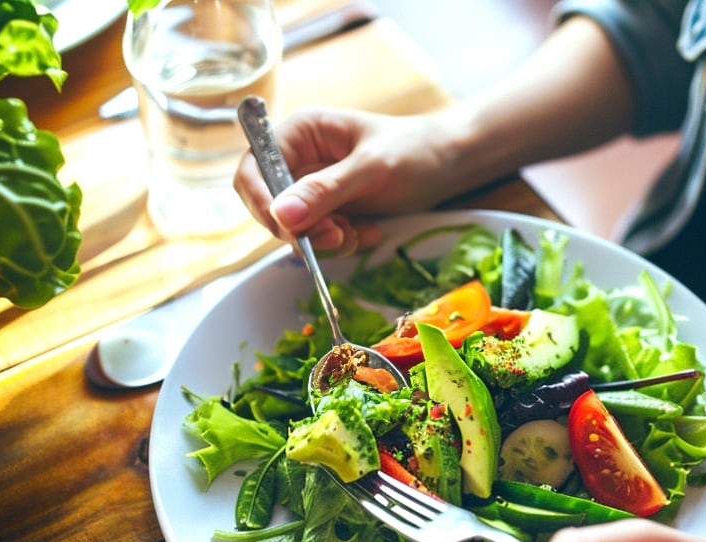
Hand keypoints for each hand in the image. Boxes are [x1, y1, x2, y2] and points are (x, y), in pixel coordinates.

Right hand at [232, 106, 471, 252]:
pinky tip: (371, 232)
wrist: (451, 164)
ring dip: (325, 241)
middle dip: (302, 229)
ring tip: (361, 234)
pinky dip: (342, 244)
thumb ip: (326, 191)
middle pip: (271, 206)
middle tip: (336, 237)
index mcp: (301, 133)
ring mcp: (314, 189)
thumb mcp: (372, 168)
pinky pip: (320, 239)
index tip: (286, 229)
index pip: (254, 169)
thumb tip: (281, 216)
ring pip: (296, 230)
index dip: (261, 201)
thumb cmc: (416, 150)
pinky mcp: (331, 212)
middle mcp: (299, 160)